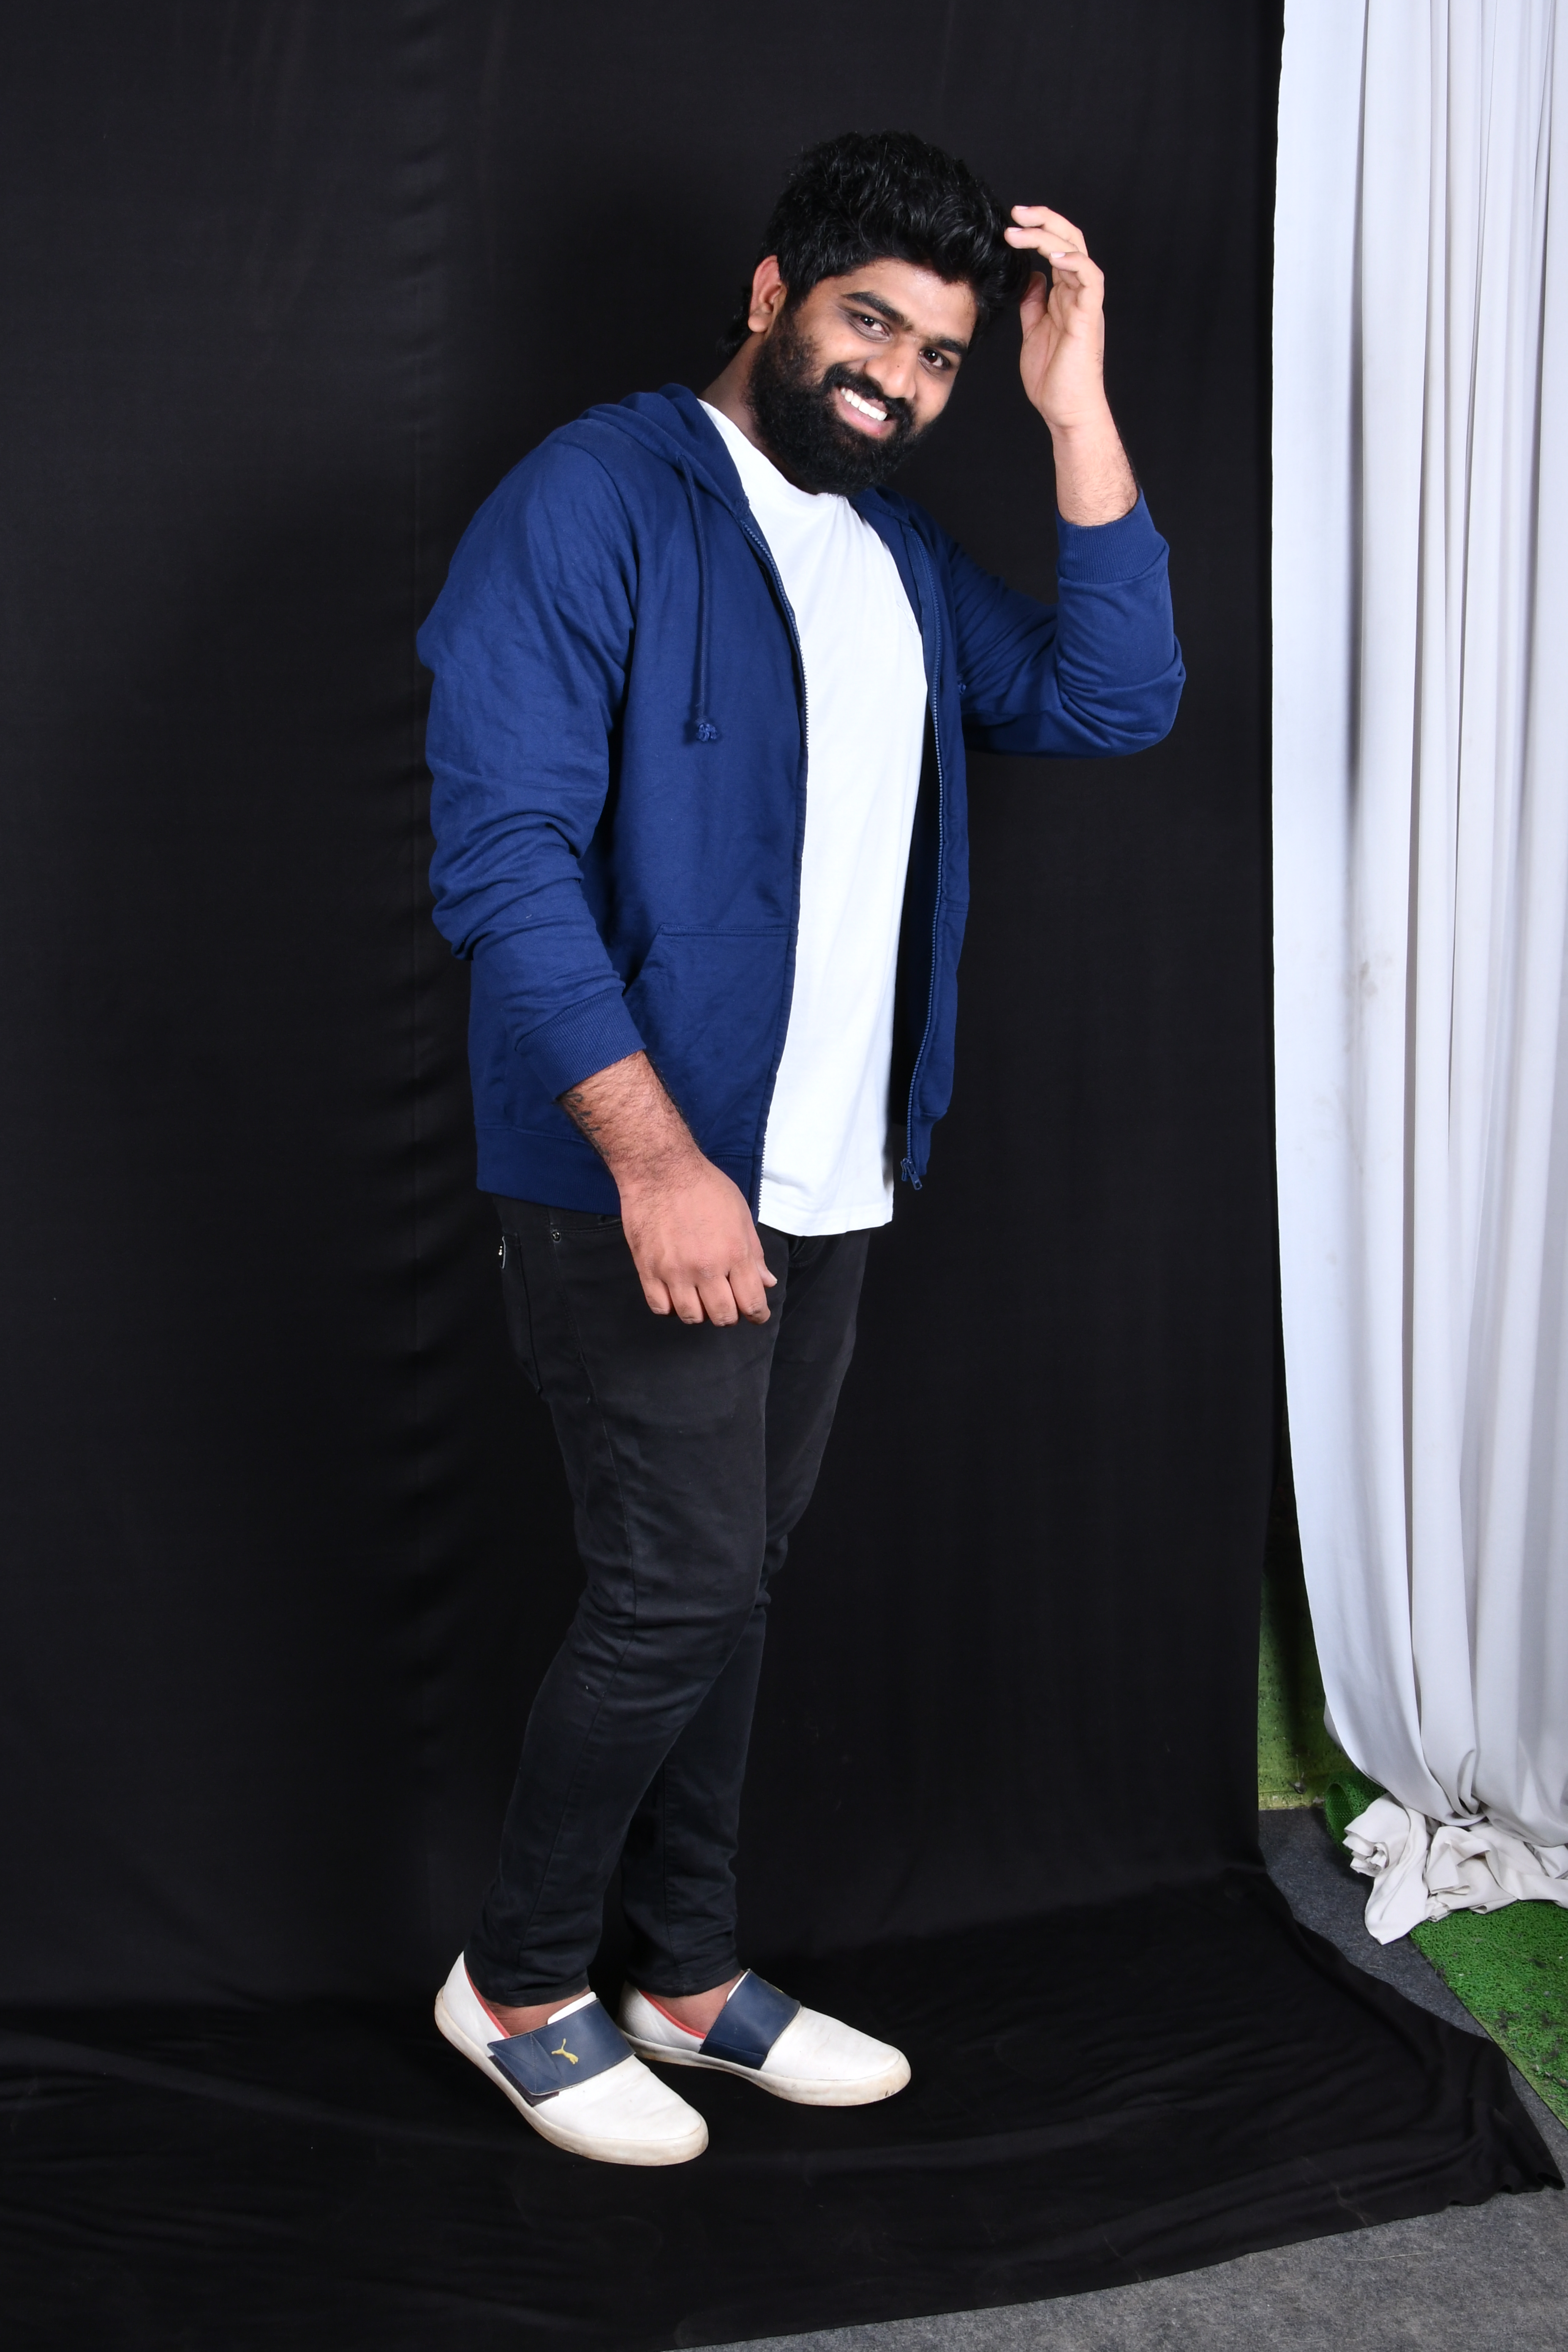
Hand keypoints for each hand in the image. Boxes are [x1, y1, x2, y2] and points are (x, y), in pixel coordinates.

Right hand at [558, 1050, 775, 1324]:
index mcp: (734, 1253)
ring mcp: (674, 1271)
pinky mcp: (647, 1270)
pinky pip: (661, 1308)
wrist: (660, 1169)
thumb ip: (754, 1253)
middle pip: (723, 1317)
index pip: (752, 1303)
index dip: (757, 1314)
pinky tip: (676, 1292)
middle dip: (730, 1313)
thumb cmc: (705, 1186)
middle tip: (726, 1299)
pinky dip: (671, 1306)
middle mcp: (706, 1268)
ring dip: (700, 1311)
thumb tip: (766, 1283)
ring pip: (692, 1317)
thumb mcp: (740, 1214)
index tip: (755, 1313)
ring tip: (699, 1295)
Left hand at [1005, 204, 1135, 523]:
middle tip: (1015, 212)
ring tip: (1020, 229)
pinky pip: (1089, 279)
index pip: (1056, 248)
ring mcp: (1085, 304)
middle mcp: (1077, 294)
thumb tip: (1031, 278)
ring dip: (1050, 235)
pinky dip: (1073, 261)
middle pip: (1069, 240)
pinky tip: (1051, 254)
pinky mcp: (1088, 317)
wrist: (1065, 411)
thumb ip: (1034, 304)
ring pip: (1077, 251)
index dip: (1037, 230)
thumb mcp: (1034, 332)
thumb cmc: (1052, 378)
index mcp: (1065, 295)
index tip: (1010, 224)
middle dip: (1043, 220)